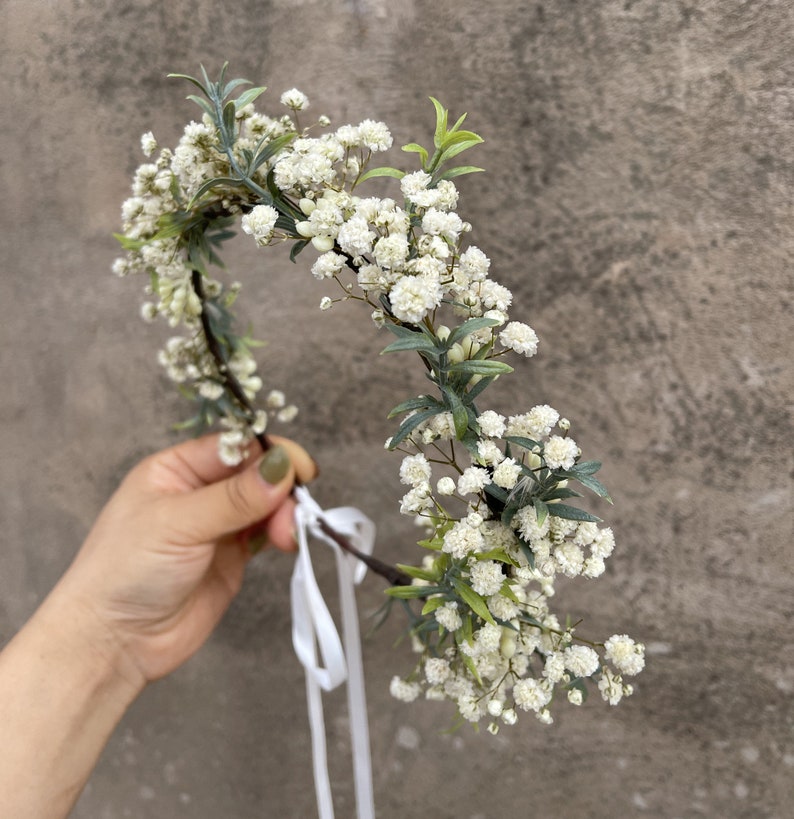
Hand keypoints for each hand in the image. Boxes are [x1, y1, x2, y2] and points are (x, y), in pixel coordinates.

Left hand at [55, 433, 316, 687]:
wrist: (115, 643)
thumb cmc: (125, 573)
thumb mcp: (179, 525)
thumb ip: (235, 497)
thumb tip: (282, 466)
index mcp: (175, 469)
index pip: (233, 446)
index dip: (269, 452)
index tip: (299, 467)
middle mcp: (198, 491)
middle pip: (256, 473)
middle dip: (280, 488)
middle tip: (294, 513)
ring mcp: (217, 524)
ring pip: (266, 503)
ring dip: (285, 514)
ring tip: (287, 538)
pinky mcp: (233, 555)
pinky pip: (268, 532)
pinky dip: (283, 533)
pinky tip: (287, 542)